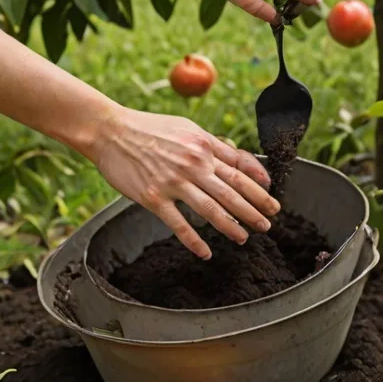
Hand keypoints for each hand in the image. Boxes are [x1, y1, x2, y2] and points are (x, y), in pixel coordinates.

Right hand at [90, 107, 278, 258]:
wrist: (111, 131)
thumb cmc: (150, 128)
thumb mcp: (187, 128)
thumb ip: (212, 144)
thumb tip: (236, 157)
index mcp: (203, 145)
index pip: (239, 167)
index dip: (258, 184)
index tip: (271, 196)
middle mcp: (193, 163)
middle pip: (232, 191)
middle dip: (255, 208)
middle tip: (269, 222)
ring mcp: (174, 182)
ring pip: (211, 209)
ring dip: (232, 226)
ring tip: (245, 237)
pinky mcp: (154, 197)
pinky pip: (179, 224)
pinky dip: (194, 241)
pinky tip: (206, 253)